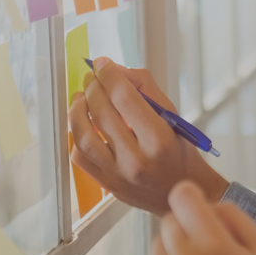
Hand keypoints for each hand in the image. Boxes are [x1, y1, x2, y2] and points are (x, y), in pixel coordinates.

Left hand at [67, 57, 229, 213]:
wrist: (179, 191)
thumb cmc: (178, 152)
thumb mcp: (172, 116)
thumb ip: (145, 88)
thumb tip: (116, 71)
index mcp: (159, 140)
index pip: (125, 98)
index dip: (109, 75)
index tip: (102, 64)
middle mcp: (137, 160)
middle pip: (102, 113)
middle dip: (93, 88)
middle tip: (92, 78)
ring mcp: (118, 175)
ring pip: (83, 137)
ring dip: (77, 111)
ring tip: (80, 98)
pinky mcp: (106, 184)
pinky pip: (79, 157)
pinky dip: (76, 136)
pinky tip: (83, 124)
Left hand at [147, 182, 255, 254]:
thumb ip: (234, 215)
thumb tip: (207, 203)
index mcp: (214, 246)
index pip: (182, 196)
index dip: (190, 195)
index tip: (195, 204)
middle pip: (169, 219)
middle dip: (186, 227)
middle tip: (206, 248)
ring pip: (158, 242)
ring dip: (174, 250)